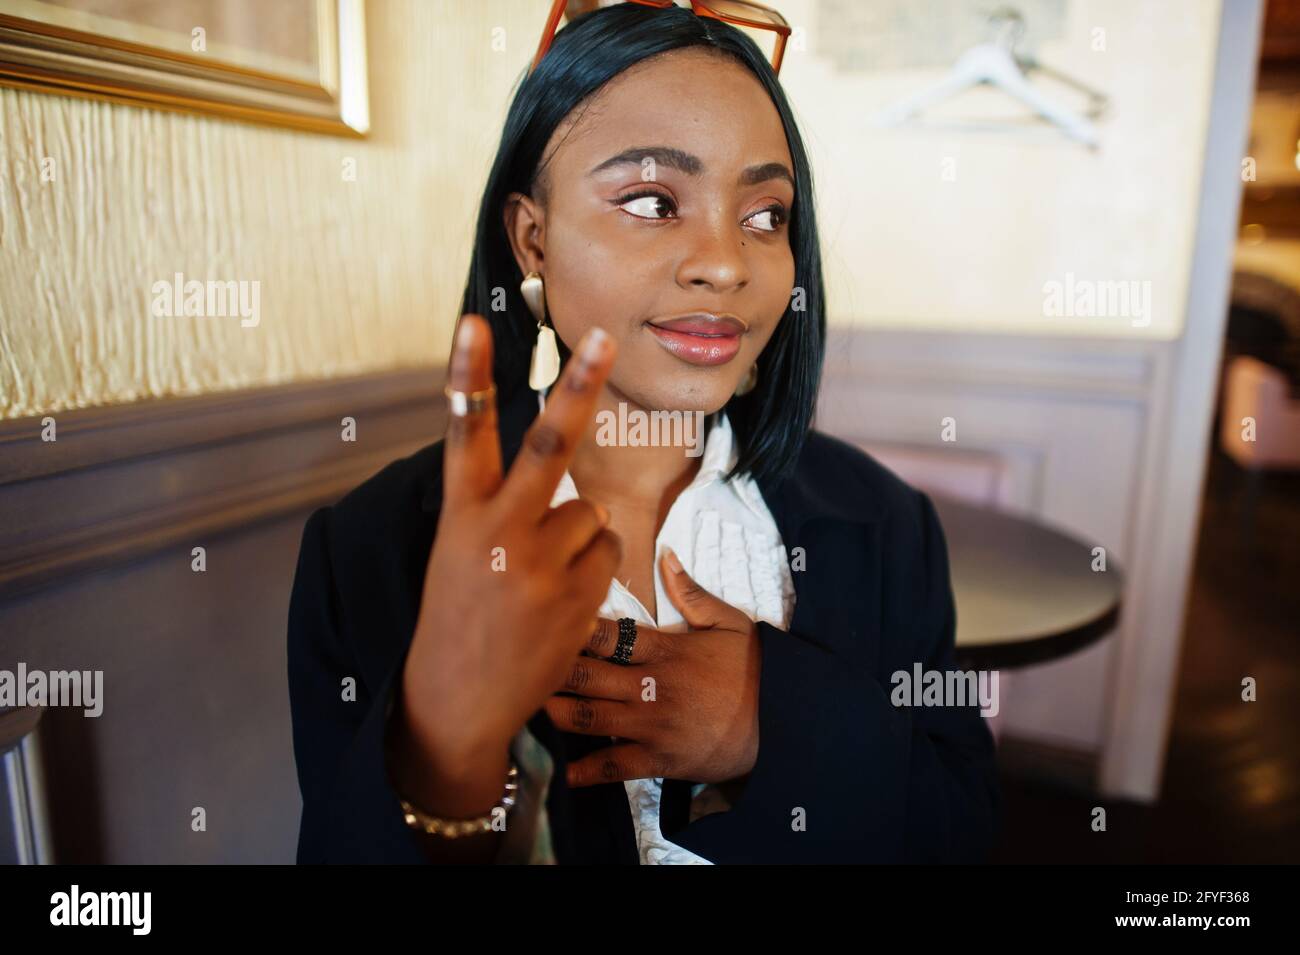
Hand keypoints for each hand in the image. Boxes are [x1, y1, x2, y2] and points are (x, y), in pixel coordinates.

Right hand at [399, 314, 622, 777]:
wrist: (457, 702)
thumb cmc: (458, 617)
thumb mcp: (457, 554)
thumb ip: (498, 509)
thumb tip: (570, 479)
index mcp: (459, 516)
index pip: (462, 432)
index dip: (466, 374)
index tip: (473, 323)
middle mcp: (499, 532)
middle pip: (549, 446)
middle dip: (579, 387)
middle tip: (606, 338)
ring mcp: (541, 566)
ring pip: (591, 514)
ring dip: (580, 538)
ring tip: (542, 579)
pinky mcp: (578, 598)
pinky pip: (606, 554)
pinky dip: (593, 570)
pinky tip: (561, 602)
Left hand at [544, 547, 761, 788]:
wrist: (783, 721)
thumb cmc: (754, 670)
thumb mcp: (729, 622)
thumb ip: (690, 591)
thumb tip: (665, 554)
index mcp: (664, 648)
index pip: (605, 632)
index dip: (568, 624)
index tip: (540, 616)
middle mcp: (650, 685)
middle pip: (586, 673)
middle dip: (548, 667)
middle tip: (514, 658)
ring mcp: (652, 725)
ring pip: (589, 717)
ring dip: (555, 712)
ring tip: (526, 704)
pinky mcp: (659, 759)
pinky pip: (614, 767)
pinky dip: (586, 771)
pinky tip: (562, 771)